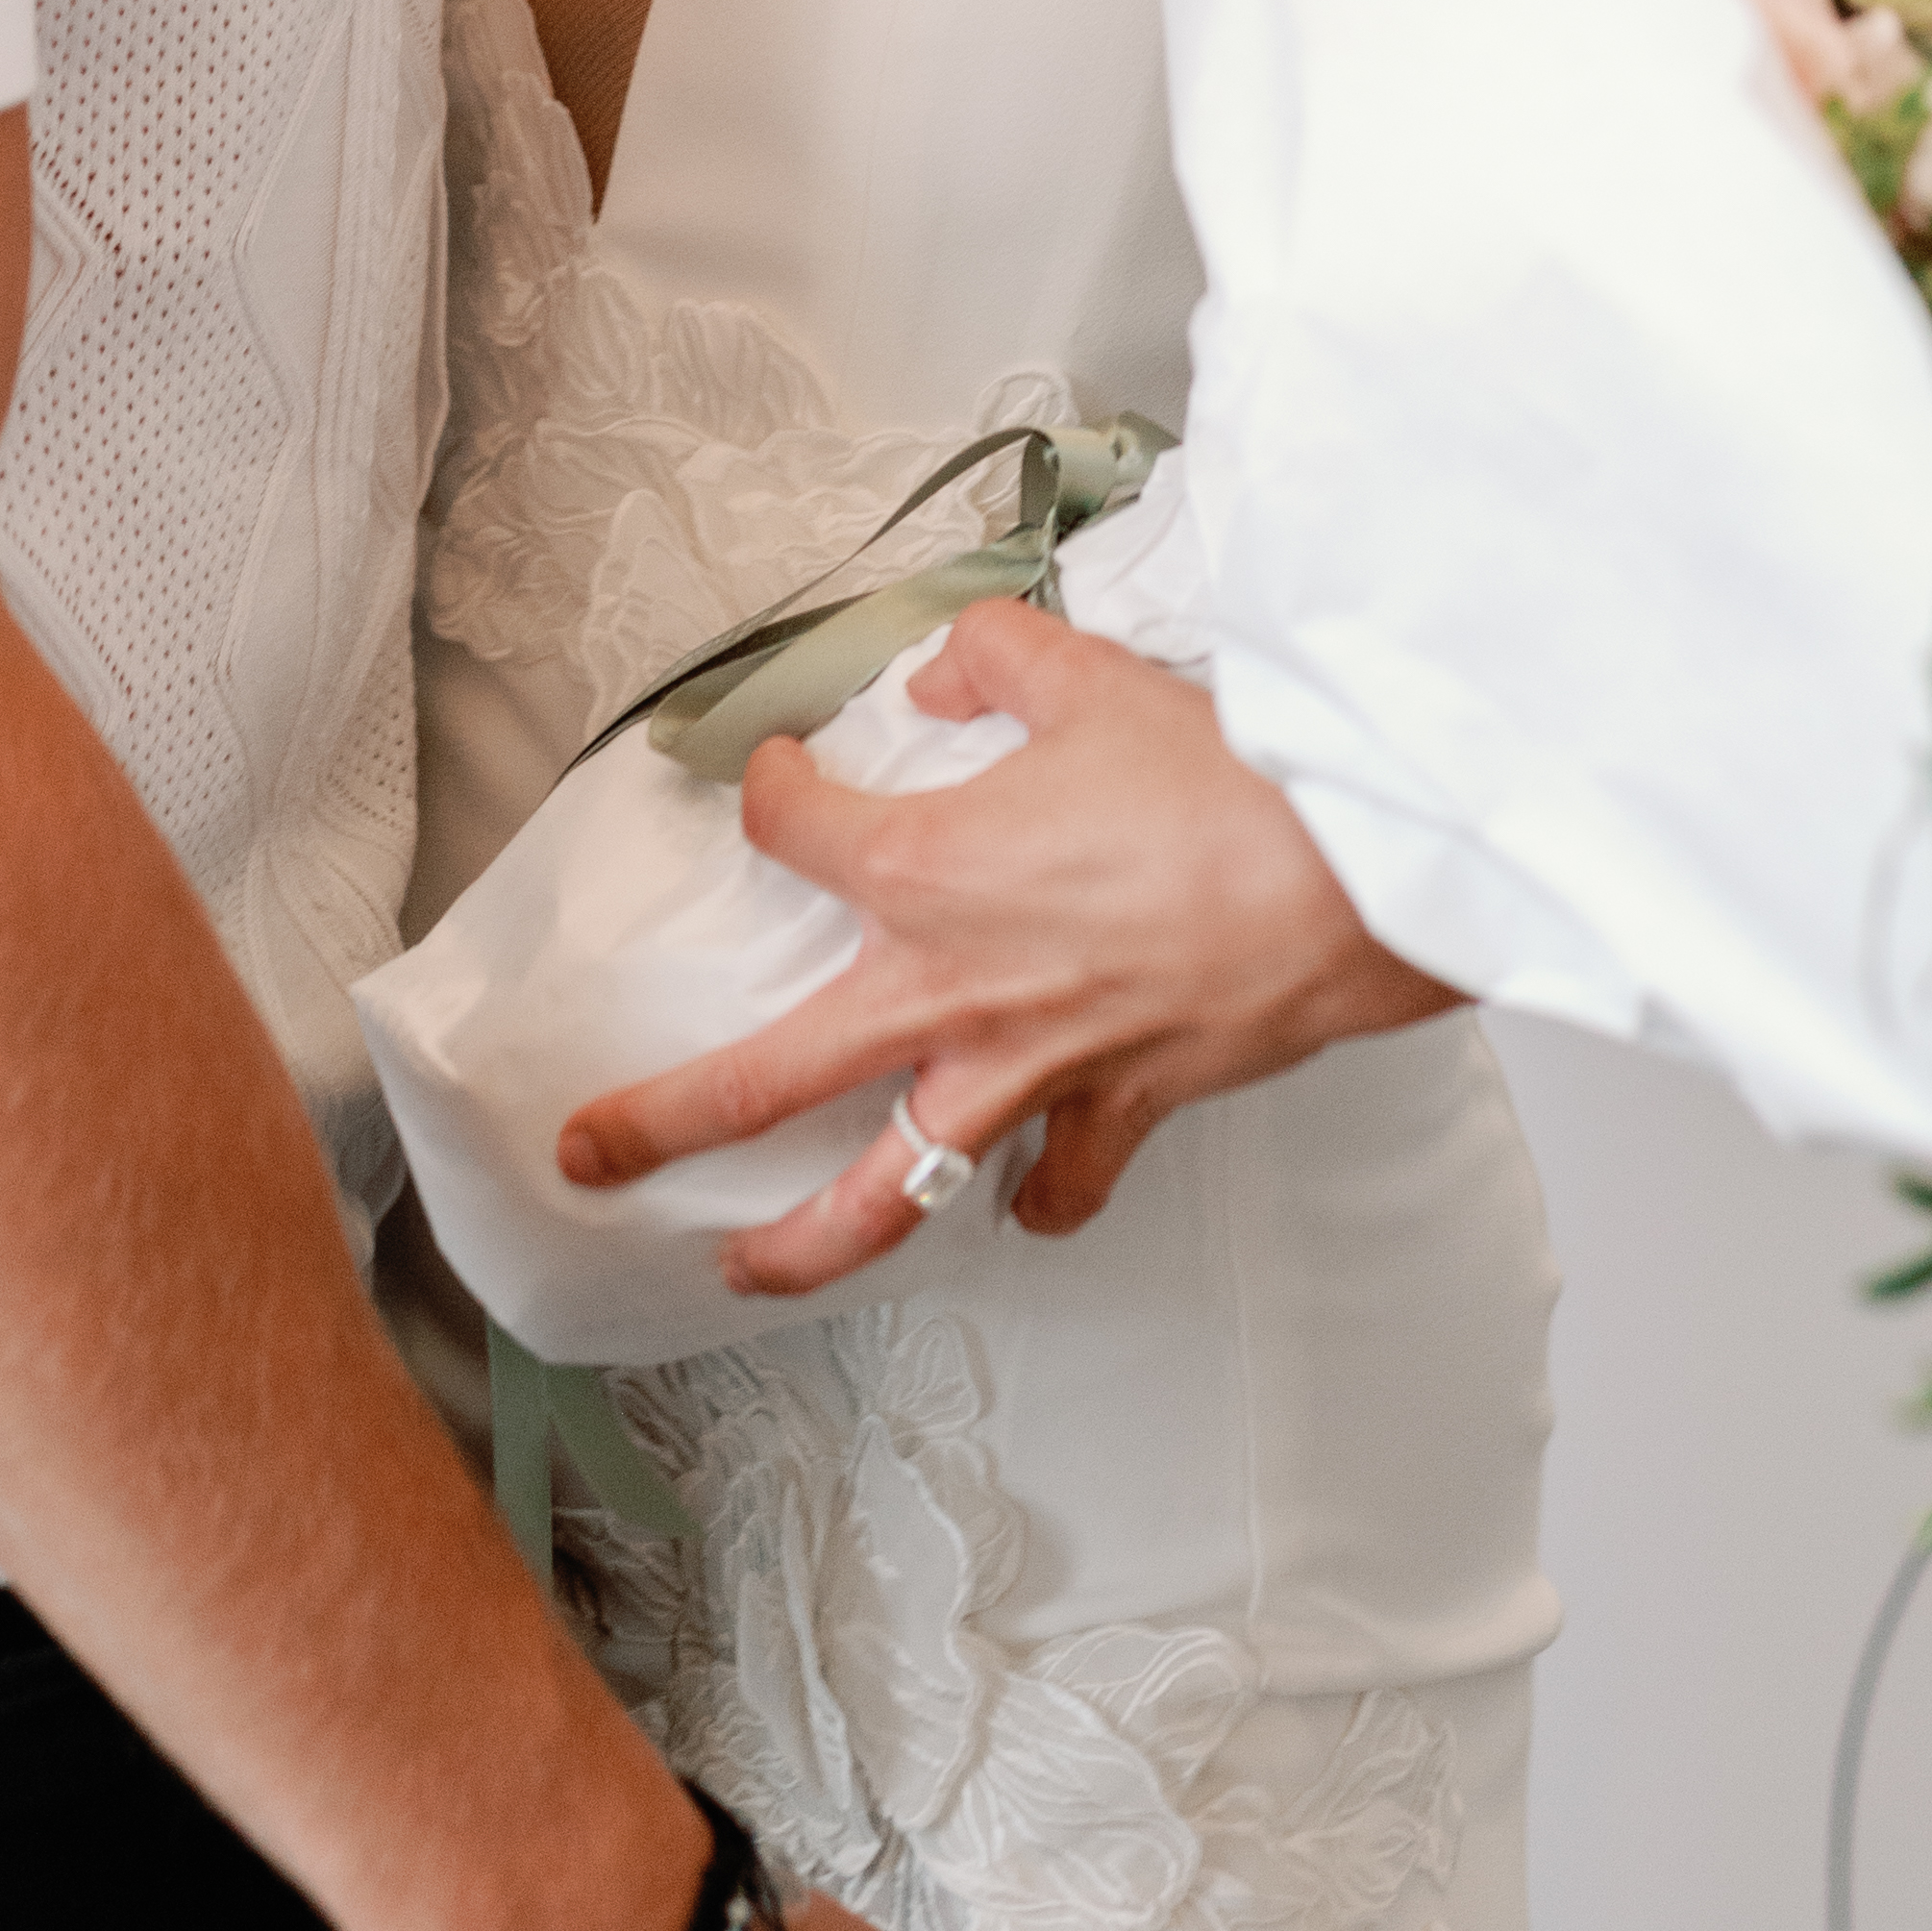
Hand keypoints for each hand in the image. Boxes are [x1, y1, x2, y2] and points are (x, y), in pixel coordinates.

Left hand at [552, 606, 1455, 1296]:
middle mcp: (948, 991)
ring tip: (743, 1270)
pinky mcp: (1111, 1114)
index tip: (778, 776)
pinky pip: (1054, 1187)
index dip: (772, 791)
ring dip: (804, 1242)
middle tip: (589, 1152)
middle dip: (661, 1122)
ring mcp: (1024, 1073)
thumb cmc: (1224, 786)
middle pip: (765, 1081)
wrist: (1342, 881)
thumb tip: (945, 674)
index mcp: (924, 872)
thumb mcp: (1085, 674)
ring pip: (885, 1191)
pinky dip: (1032, 1200)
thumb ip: (990, 660)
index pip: (792, 832)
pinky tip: (1013, 1197)